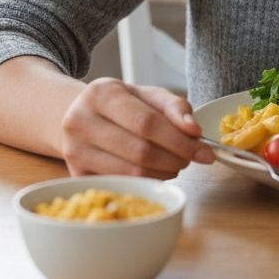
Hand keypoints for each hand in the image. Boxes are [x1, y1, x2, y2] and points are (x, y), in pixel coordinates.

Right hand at [60, 77, 214, 178]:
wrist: (78, 115)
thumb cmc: (121, 105)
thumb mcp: (148, 95)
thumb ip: (175, 107)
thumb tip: (194, 131)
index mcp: (101, 93)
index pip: (147, 122)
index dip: (179, 140)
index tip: (204, 152)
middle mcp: (80, 121)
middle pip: (140, 151)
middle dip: (175, 159)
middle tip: (189, 159)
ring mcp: (73, 150)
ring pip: (131, 172)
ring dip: (163, 173)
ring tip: (175, 164)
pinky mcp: (76, 174)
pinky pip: (121, 185)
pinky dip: (146, 182)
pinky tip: (156, 172)